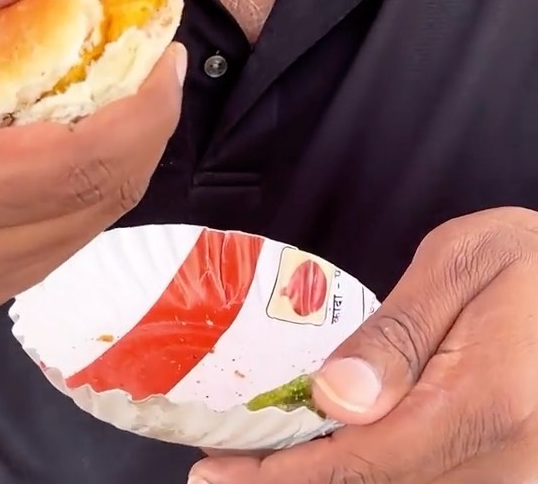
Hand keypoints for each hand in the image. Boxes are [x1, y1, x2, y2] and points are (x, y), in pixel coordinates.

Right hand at [0, 0, 185, 308]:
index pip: (74, 161)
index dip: (141, 110)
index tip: (165, 54)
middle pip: (103, 189)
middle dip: (152, 119)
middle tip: (162, 59)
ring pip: (102, 213)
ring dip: (136, 146)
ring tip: (140, 86)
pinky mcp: (1, 285)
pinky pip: (82, 227)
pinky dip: (106, 175)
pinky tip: (104, 130)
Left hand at [189, 209, 537, 482]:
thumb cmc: (528, 262)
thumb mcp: (462, 264)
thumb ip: (398, 334)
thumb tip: (334, 400)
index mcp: (484, 405)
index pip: (363, 462)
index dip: (282, 475)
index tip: (217, 471)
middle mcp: (503, 464)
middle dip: (295, 479)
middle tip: (227, 463)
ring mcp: (511, 479)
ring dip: (332, 476)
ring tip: (266, 456)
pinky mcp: (509, 476)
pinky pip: (428, 481)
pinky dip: (373, 470)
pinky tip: (331, 452)